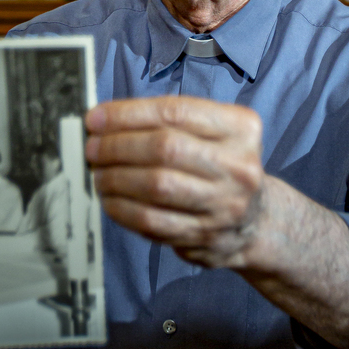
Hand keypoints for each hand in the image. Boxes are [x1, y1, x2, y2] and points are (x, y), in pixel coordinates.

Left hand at [85, 96, 264, 267]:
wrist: (256, 221)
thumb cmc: (220, 166)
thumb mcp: (213, 133)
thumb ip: (169, 122)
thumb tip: (105, 121)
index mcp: (241, 128)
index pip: (176, 112)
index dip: (128, 114)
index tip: (95, 119)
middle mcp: (240, 165)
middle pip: (165, 148)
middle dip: (118, 146)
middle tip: (92, 149)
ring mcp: (226, 204)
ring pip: (157, 186)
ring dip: (116, 178)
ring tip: (98, 173)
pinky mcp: (207, 236)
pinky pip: (153, 221)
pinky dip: (123, 209)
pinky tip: (111, 200)